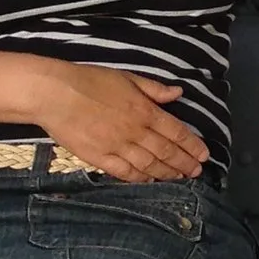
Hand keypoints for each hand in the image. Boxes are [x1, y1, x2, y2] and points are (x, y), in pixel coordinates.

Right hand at [37, 63, 207, 181]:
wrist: (54, 93)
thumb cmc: (90, 80)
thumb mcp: (127, 77)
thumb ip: (154, 89)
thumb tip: (178, 93)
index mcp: (145, 110)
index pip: (176, 132)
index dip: (192, 145)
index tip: (204, 155)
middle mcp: (135, 131)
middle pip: (166, 152)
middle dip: (184, 163)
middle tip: (196, 172)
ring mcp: (117, 146)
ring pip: (149, 165)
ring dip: (167, 173)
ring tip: (179, 178)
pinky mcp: (99, 157)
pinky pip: (124, 172)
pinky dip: (139, 178)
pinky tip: (149, 181)